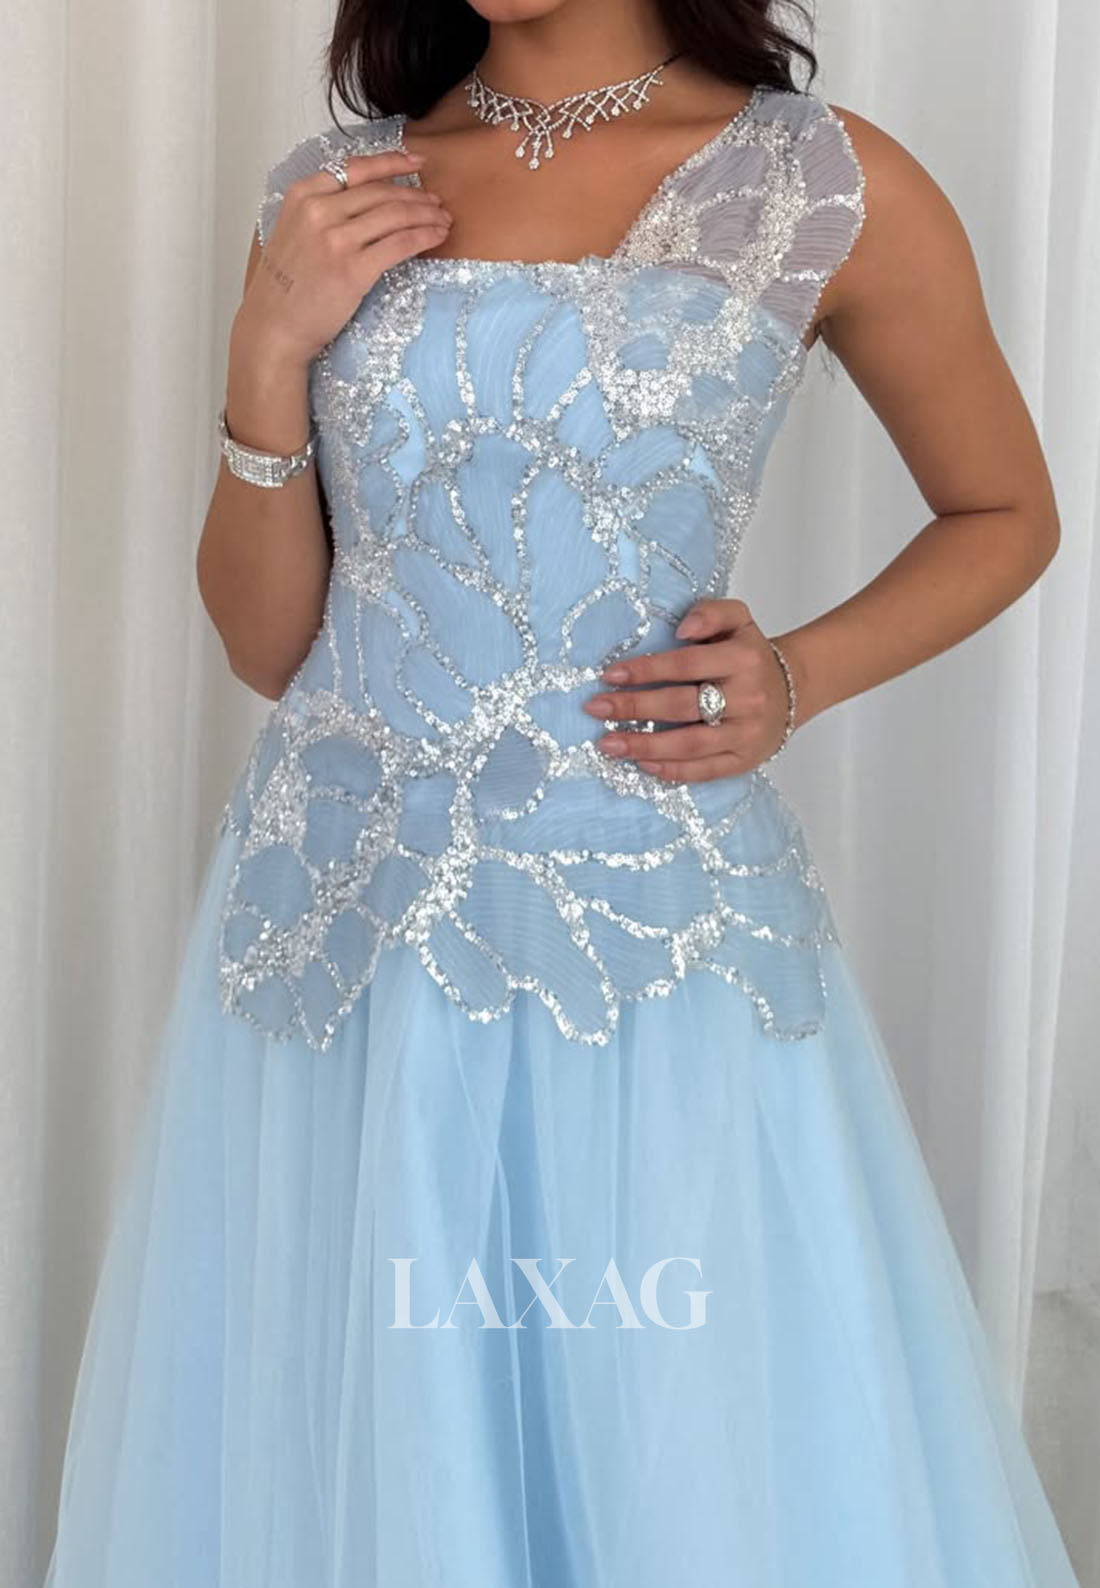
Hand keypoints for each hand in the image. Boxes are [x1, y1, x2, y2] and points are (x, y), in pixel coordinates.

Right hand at [237, 151, 452, 369]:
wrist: (274, 327)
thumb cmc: (285, 287)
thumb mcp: (293, 231)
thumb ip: (322, 209)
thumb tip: (366, 199)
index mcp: (303, 195)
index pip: (357, 168)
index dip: (392, 162)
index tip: (416, 163)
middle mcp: (319, 210)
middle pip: (381, 192)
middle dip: (417, 196)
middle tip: (437, 203)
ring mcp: (337, 239)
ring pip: (395, 214)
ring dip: (426, 215)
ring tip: (443, 220)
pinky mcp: (354, 269)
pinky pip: (400, 243)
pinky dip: (424, 237)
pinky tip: (437, 237)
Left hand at [582, 599, 793, 781]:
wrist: (793, 690)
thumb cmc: (750, 655)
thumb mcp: (738, 620)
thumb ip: (711, 613)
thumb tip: (681, 629)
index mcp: (744, 659)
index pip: (687, 665)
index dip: (646, 670)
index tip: (610, 675)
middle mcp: (747, 698)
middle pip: (683, 706)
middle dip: (634, 708)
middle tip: (595, 707)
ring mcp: (746, 733)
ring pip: (690, 744)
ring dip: (645, 746)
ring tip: (608, 743)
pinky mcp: (744, 760)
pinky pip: (705, 771)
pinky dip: (672, 771)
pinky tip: (642, 765)